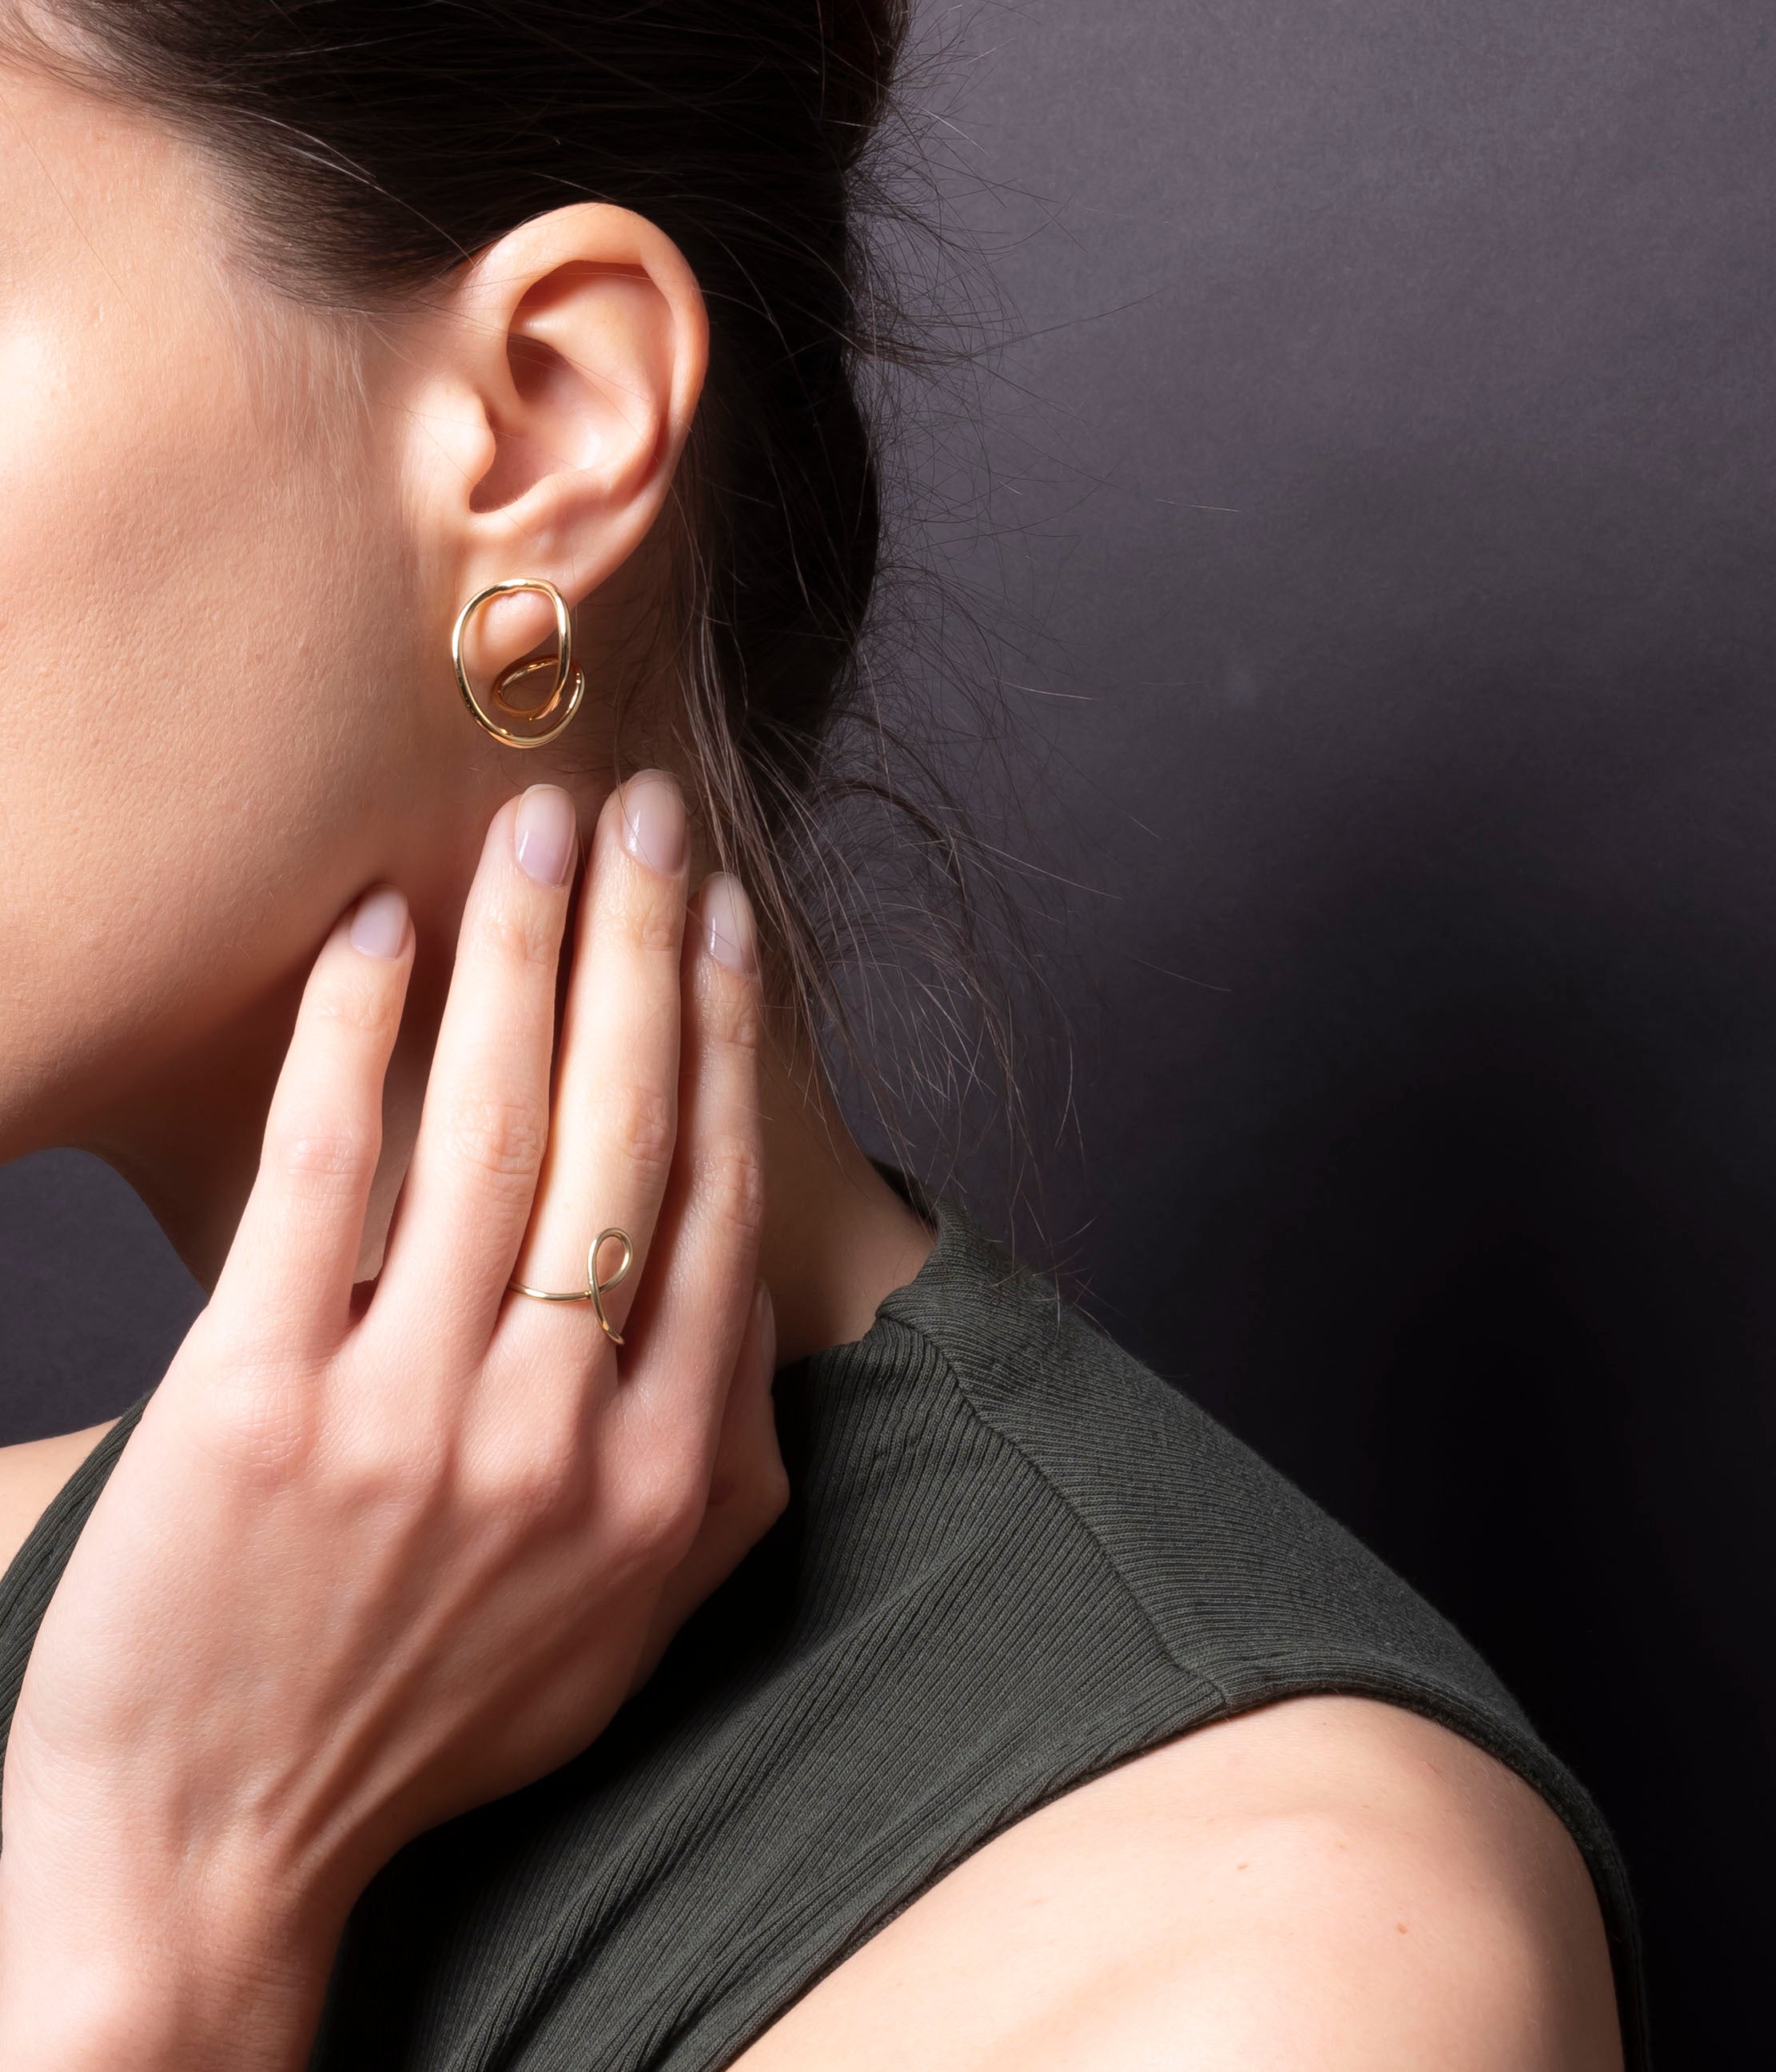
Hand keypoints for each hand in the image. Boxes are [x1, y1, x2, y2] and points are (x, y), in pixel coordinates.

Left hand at [0, 774, 784, 2070]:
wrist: (214, 1856)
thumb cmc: (427, 1718)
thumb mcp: (626, 1624)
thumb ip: (719, 1472)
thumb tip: (754, 1303)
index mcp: (673, 1483)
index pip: (715, 1203)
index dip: (721, 1037)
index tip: (719, 915)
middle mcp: (563, 1439)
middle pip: (626, 1136)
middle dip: (641, 947)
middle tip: (640, 810)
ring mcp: (409, 1421)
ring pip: (495, 1132)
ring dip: (521, 955)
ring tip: (529, 835)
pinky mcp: (256, 1407)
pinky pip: (324, 1178)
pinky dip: (357, 1040)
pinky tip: (378, 936)